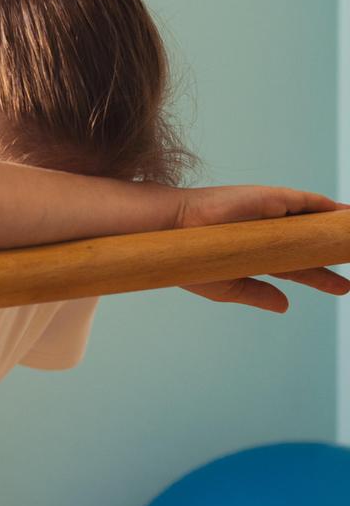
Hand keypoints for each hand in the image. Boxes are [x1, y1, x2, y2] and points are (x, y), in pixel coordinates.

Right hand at [175, 184, 349, 311]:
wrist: (173, 231)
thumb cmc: (192, 260)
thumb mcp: (228, 286)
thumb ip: (258, 294)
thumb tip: (286, 306)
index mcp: (254, 253)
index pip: (296, 266)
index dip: (321, 276)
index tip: (344, 286)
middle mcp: (265, 231)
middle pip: (308, 243)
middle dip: (333, 254)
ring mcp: (267, 214)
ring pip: (310, 218)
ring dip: (335, 225)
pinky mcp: (269, 199)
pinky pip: (306, 201)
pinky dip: (327, 207)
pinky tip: (345, 214)